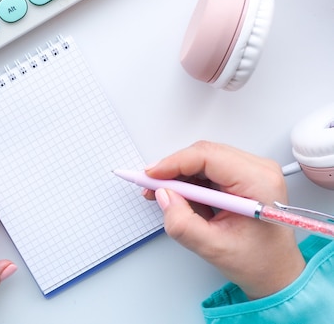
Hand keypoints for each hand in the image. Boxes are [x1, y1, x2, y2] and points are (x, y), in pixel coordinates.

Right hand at [143, 141, 304, 299]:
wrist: (276, 273)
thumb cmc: (258, 262)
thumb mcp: (213, 248)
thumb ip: (183, 222)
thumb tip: (163, 196)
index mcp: (258, 182)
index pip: (208, 156)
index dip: (174, 163)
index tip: (150, 175)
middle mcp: (258, 170)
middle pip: (204, 154)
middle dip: (173, 169)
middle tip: (151, 186)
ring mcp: (251, 171)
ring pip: (203, 160)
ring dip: (181, 177)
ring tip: (168, 198)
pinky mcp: (242, 176)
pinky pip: (208, 169)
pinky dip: (191, 182)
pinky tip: (185, 200)